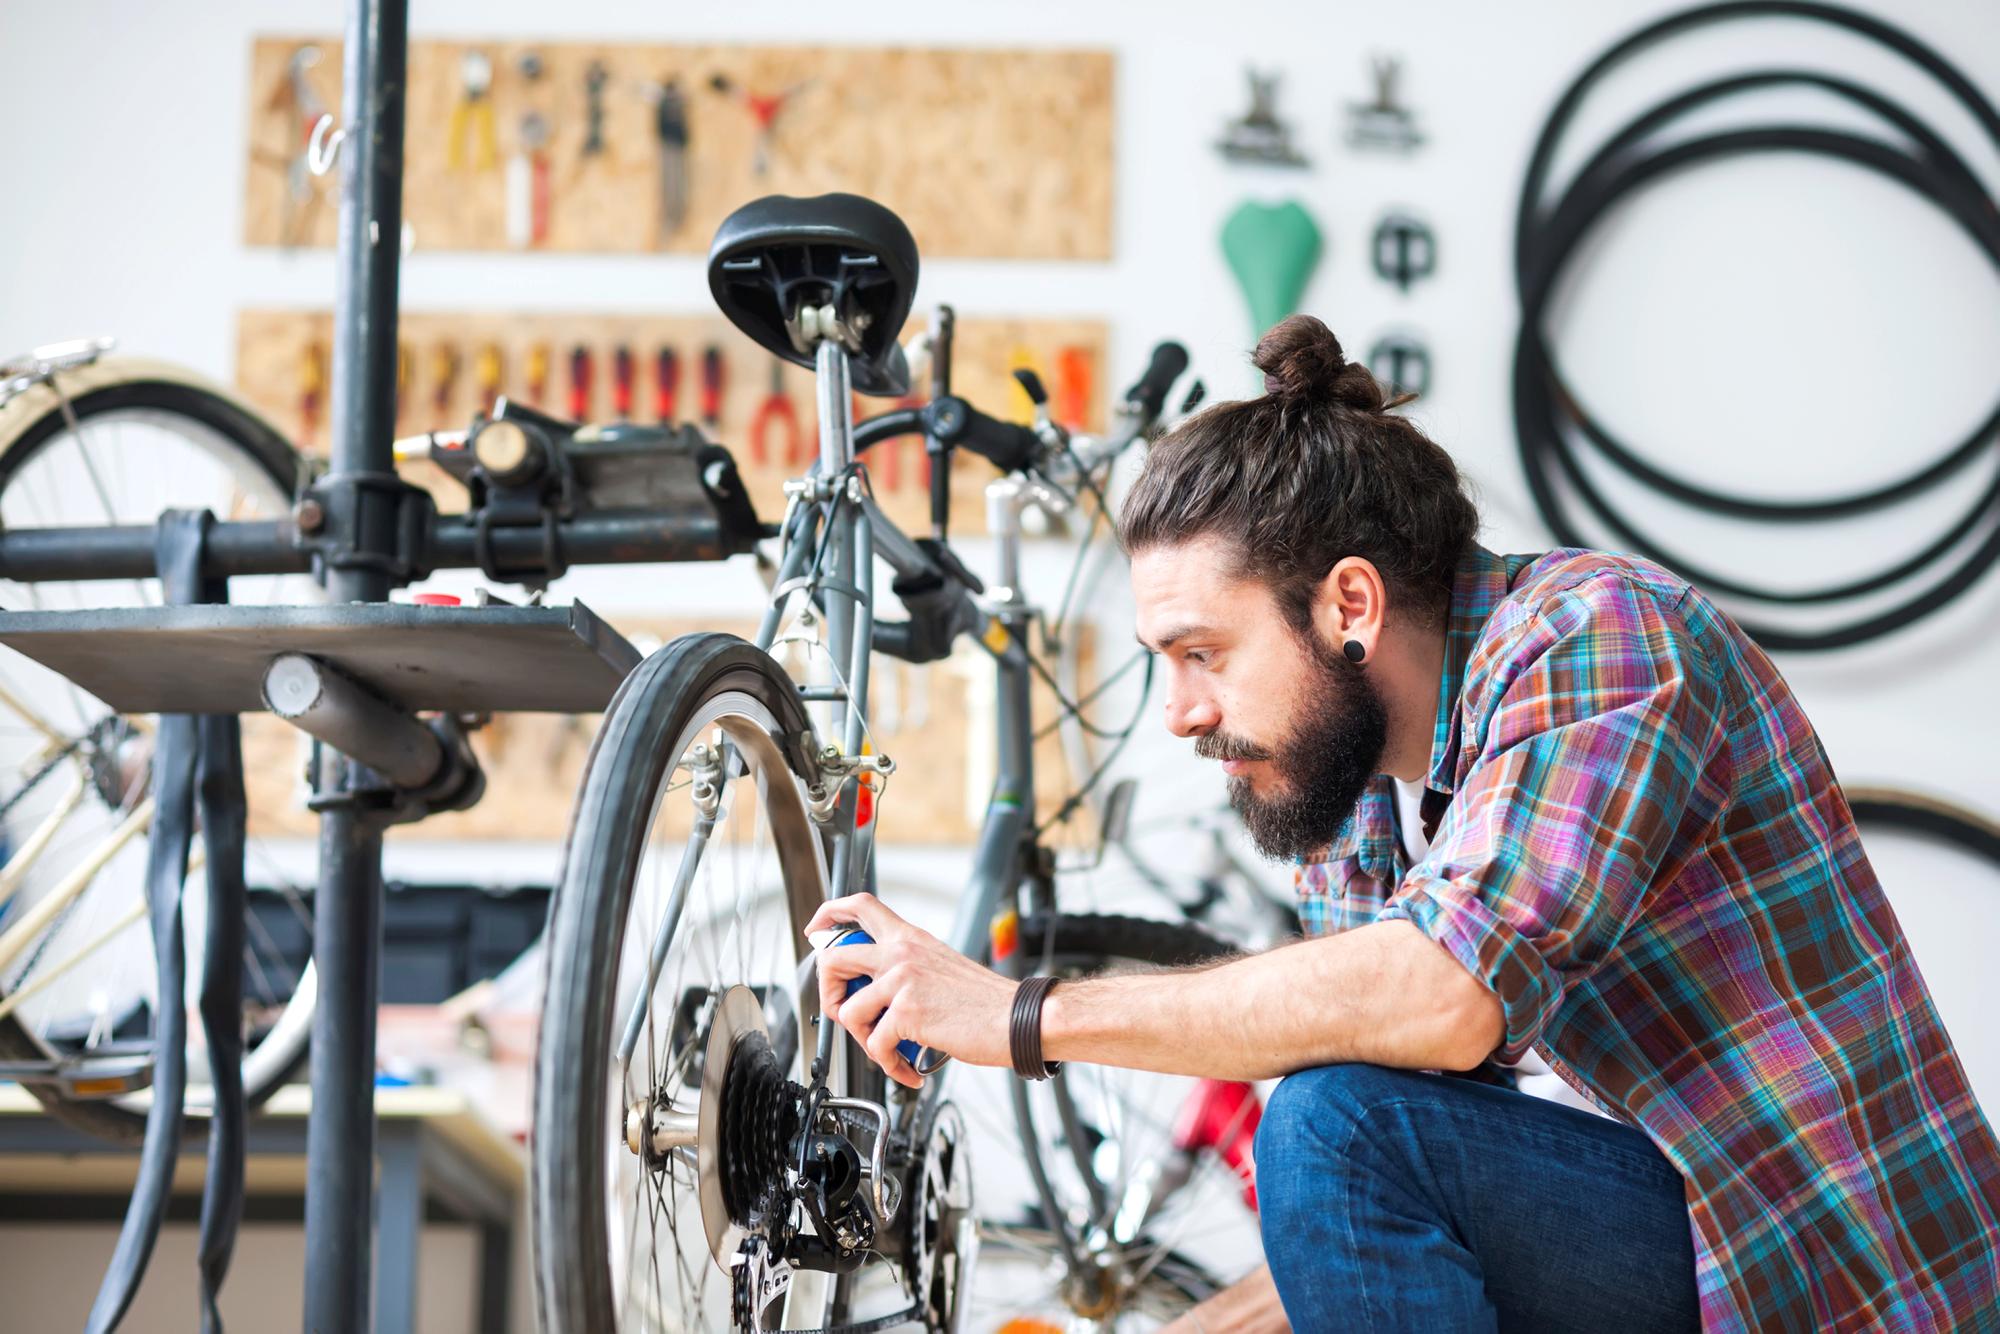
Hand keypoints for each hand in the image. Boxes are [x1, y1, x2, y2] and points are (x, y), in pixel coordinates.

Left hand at [805, 893, 1014, 1088]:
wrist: (1017, 1019)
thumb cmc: (985, 1001)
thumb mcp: (940, 965)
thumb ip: (906, 969)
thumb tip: (874, 992)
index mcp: (910, 938)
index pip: (861, 906)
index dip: (829, 913)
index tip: (816, 929)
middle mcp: (902, 953)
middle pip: (833, 957)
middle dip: (828, 992)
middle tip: (846, 1013)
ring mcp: (902, 981)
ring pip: (848, 1011)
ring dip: (864, 1041)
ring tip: (889, 1051)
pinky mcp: (908, 1013)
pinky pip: (876, 1045)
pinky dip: (890, 1065)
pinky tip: (909, 1069)